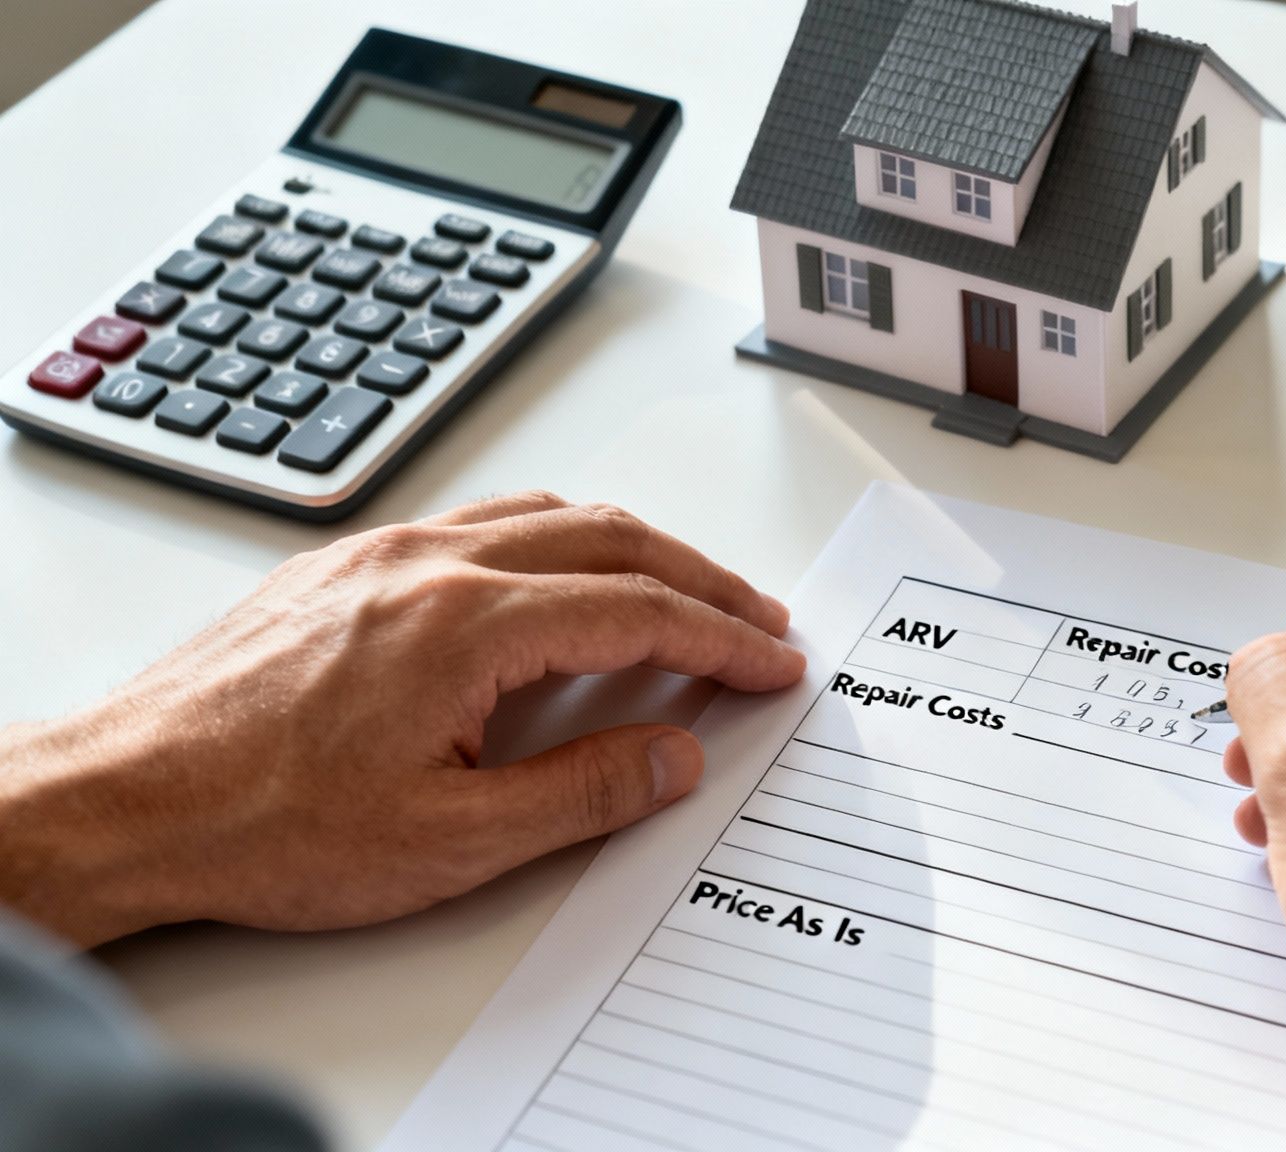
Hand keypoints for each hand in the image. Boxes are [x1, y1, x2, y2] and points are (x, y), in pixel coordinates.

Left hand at [0, 492, 803, 948]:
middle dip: (701, 579)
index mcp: (469, 623)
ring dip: (634, 548)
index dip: (723, 637)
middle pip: (611, 539)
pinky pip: (484, 520)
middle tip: (757, 621)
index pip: (640, 610)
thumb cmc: (265, 823)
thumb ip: (584, 792)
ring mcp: (384, 553)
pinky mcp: (347, 566)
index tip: (773, 661)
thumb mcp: (451, 840)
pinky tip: (562, 576)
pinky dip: (558, 538)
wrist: (128, 798)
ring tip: (683, 592)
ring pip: (548, 515)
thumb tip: (675, 755)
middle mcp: (431, 563)